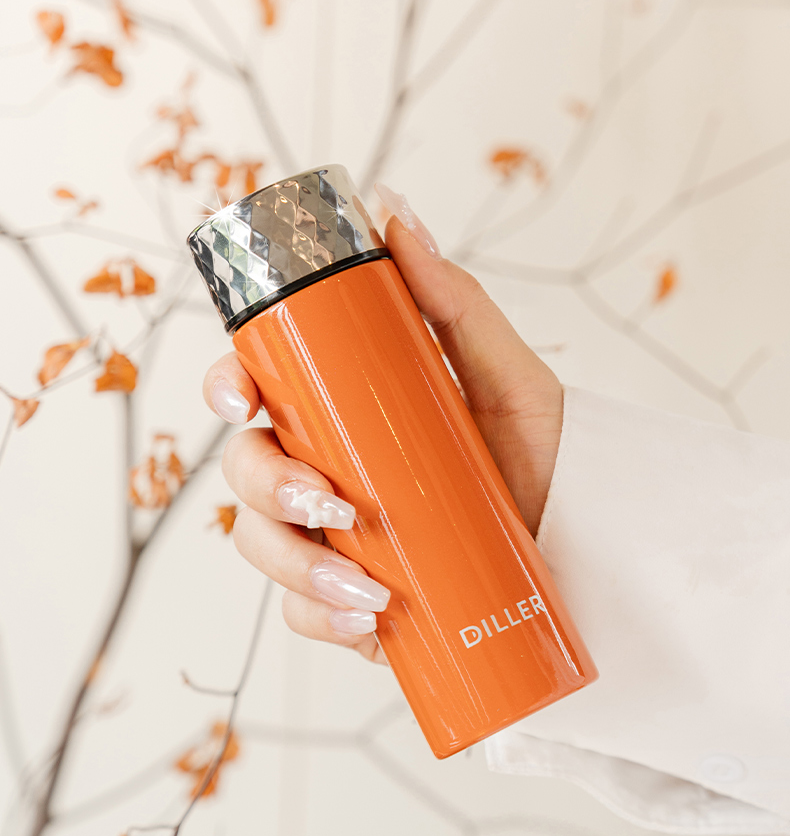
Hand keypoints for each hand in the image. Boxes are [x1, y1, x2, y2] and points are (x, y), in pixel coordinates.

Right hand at [203, 185, 563, 662]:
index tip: (245, 399)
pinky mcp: (351, 600)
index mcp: (340, 410)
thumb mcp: (505, 373)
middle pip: (244, 469)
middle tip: (332, 500)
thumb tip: (394, 211)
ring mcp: (332, 537)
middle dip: (268, 486)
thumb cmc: (541, 453)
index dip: (227, 387)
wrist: (584, 547)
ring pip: (261, 544)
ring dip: (297, 565)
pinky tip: (367, 624)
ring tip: (367, 584)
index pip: (255, 388)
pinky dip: (322, 618)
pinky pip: (301, 613)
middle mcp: (323, 469)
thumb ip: (452, 299)